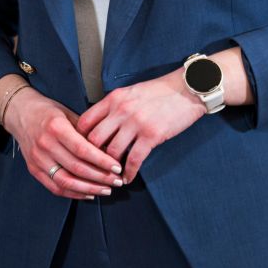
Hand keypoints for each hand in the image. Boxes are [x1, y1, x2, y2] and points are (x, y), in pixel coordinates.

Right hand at [4, 86, 122, 198]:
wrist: (20, 112)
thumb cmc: (47, 112)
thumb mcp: (68, 113)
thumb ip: (86, 131)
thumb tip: (109, 150)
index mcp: (56, 127)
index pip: (83, 150)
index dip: (102, 161)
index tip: (117, 167)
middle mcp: (45, 145)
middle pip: (77, 168)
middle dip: (101, 178)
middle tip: (117, 181)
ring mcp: (37, 159)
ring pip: (66, 182)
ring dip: (89, 189)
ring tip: (106, 190)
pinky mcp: (33, 169)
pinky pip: (55, 187)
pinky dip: (74, 194)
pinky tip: (89, 194)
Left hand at [76, 71, 204, 183]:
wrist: (186, 90)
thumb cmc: (159, 91)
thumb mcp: (130, 92)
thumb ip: (114, 106)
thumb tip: (100, 124)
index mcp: (113, 98)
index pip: (85, 120)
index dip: (80, 138)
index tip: (83, 149)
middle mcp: (121, 110)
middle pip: (95, 139)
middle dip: (92, 156)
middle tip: (95, 165)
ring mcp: (136, 123)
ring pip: (112, 152)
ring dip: (110, 167)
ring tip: (110, 175)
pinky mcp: (152, 135)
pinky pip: (134, 159)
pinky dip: (128, 172)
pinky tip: (127, 178)